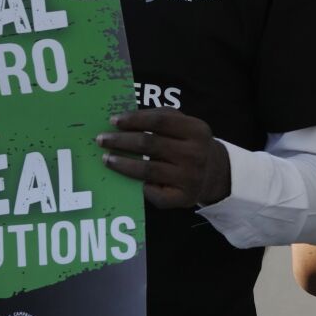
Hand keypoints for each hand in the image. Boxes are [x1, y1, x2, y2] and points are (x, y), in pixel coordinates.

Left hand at [95, 109, 231, 208]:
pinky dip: (137, 185)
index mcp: (197, 130)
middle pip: (149, 144)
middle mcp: (195, 154)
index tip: (113, 121)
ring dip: (121, 163)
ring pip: (147, 169)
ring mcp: (190, 178)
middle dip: (121, 141)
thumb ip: (161, 117)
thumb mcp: (185, 125)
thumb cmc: (190, 144)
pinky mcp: (182, 198)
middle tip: (101, 140)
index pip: (160, 121)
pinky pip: (152, 192)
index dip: (134, 119)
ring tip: (106, 159)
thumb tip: (124, 119)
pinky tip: (125, 180)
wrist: (214, 174)